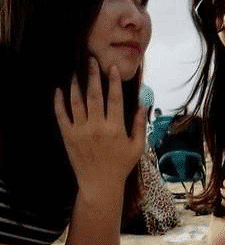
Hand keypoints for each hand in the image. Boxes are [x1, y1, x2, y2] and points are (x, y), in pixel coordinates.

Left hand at [54, 58, 146, 202]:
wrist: (100, 184)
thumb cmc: (121, 165)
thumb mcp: (137, 146)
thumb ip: (139, 124)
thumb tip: (144, 104)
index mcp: (115, 128)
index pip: (115, 98)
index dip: (114, 82)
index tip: (112, 68)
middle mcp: (97, 126)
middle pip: (94, 95)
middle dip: (93, 76)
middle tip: (90, 60)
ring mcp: (80, 131)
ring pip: (76, 102)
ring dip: (75, 85)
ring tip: (75, 73)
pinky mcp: (68, 136)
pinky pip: (62, 115)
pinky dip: (59, 102)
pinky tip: (59, 91)